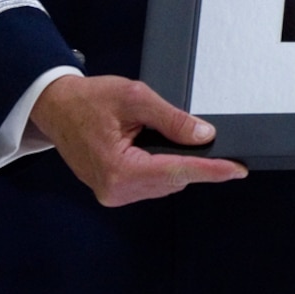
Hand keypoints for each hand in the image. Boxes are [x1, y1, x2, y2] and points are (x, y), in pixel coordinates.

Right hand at [30, 73, 246, 206]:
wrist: (56, 108)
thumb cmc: (89, 100)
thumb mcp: (135, 98)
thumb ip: (171, 119)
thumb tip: (203, 136)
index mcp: (118, 170)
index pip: (177, 171)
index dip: (212, 170)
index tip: (238, 170)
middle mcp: (116, 190)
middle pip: (174, 179)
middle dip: (196, 164)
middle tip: (219, 148)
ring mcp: (113, 194)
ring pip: (165, 183)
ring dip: (178, 165)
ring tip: (177, 140)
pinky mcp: (113, 191)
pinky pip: (151, 183)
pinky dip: (164, 168)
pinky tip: (163, 151)